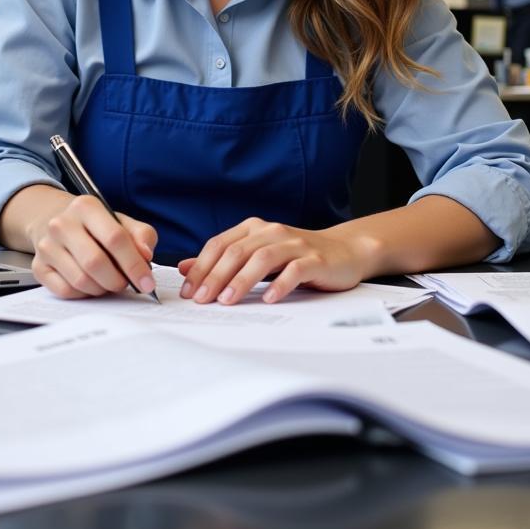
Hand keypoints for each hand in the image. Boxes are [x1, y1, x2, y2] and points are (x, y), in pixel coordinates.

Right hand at [30, 194, 157, 299]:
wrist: (57, 222)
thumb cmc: (95, 226)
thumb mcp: (122, 222)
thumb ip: (142, 235)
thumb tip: (145, 255)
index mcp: (86, 206)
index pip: (115, 238)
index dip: (134, 265)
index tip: (146, 282)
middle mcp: (62, 224)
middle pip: (95, 262)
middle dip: (117, 280)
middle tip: (125, 283)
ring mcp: (46, 245)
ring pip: (81, 280)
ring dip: (102, 289)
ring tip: (108, 281)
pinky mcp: (38, 267)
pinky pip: (66, 291)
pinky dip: (84, 294)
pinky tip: (90, 284)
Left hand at [177, 218, 371, 304]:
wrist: (345, 251)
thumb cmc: (297, 256)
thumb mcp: (257, 254)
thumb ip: (223, 260)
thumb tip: (184, 267)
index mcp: (254, 228)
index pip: (220, 244)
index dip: (201, 266)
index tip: (188, 290)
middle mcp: (272, 231)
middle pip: (237, 251)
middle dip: (216, 275)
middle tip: (202, 299)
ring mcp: (295, 244)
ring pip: (263, 258)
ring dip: (242, 280)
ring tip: (228, 300)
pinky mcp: (316, 259)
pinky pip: (295, 270)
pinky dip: (280, 284)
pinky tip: (269, 298)